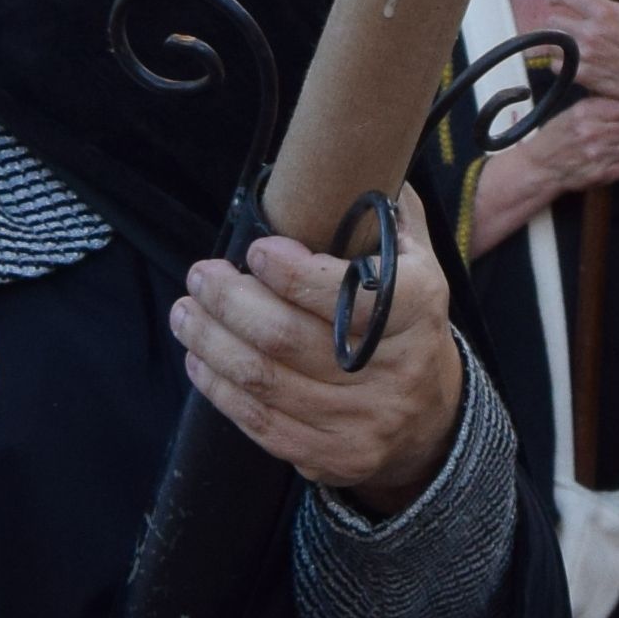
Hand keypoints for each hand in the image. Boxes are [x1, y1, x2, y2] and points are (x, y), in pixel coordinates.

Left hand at [175, 217, 463, 507]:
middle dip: (229, 302)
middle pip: (287, 337)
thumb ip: (387, 214)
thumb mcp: (417, 262)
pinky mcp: (333, 457)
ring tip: (186, 313)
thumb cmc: (406, 324)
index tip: (255, 251)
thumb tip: (354, 160)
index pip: (348, 293)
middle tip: (201, 276)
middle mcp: (393, 369)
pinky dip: (220, 389)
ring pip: (264, 380)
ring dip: (211, 343)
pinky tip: (199, 361)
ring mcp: (362, 420)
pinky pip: (261, 424)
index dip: (290, 273)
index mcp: (417, 310)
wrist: (432, 419)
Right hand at [464, 92, 618, 246]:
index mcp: (584, 112)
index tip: (618, 118)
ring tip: (604, 150)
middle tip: (610, 136)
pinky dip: (617, 167)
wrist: (539, 168)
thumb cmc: (555, 138)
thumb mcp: (571, 113)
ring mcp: (597, 155)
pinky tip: (604, 163)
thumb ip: (598, 106)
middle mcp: (592, 132)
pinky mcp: (599, 174)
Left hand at [527, 0, 618, 160]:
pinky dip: (560, 64)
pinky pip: (556, 66)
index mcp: (603, 11)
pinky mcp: (583, 75)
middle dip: (556, 21)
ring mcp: (585, 54)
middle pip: (553, 21)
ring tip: (562, 43)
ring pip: (552, 43)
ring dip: (555, 42)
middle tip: (562, 25)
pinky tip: (570, 62)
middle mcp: (591, 31)